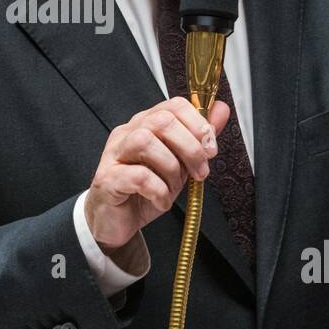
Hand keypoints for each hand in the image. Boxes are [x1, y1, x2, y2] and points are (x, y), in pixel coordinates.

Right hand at [86, 96, 228, 249]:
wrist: (117, 221)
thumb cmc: (146, 190)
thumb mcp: (180, 163)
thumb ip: (198, 137)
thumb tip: (220, 109)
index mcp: (145, 125)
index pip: (173, 106)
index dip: (198, 124)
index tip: (210, 148)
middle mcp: (127, 133)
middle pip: (161, 121)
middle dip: (190, 147)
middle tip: (200, 172)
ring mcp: (114, 155)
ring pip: (145, 142)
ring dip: (171, 168)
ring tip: (175, 188)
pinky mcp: (107, 179)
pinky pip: (138, 176)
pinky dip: (158, 190)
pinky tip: (161, 200)